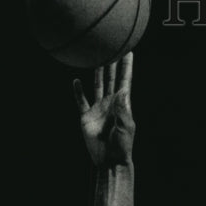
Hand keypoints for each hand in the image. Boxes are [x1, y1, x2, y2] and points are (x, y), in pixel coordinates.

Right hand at [73, 53, 134, 168]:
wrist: (109, 160)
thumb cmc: (122, 146)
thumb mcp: (125, 127)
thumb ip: (123, 109)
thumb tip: (122, 90)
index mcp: (122, 104)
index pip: (125, 80)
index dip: (127, 66)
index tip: (129, 50)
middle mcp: (110, 103)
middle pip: (110, 78)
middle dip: (111, 63)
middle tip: (111, 45)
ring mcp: (98, 108)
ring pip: (97, 85)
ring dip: (97, 72)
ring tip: (95, 57)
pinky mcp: (86, 116)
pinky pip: (81, 101)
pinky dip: (78, 91)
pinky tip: (76, 81)